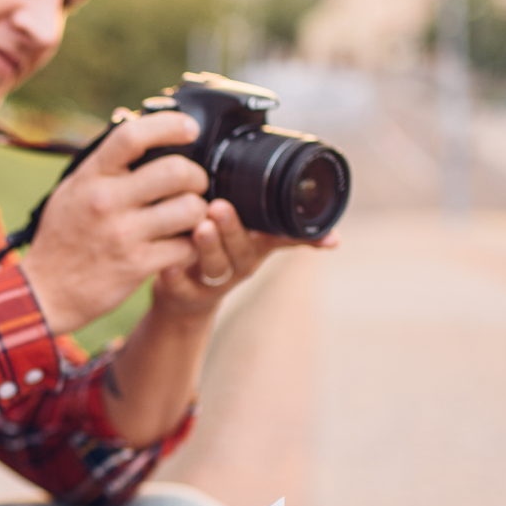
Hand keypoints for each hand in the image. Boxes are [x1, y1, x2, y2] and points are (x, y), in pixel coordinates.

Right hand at [20, 111, 210, 333]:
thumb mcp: (72, 190)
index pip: (133, 135)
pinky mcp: (137, 265)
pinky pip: (186, 247)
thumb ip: (104, 165)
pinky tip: (181, 246)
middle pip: (176, 171)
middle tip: (195, 185)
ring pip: (190, 209)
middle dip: (197, 177)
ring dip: (199, 213)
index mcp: (91, 176)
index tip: (189, 129)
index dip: (170, 125)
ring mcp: (123, 234)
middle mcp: (106, 201)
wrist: (45, 291)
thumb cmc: (61, 238)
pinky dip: (191, 246)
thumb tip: (137, 134)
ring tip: (189, 218)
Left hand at [151, 199, 337, 319]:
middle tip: (221, 207)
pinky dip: (174, 276)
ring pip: (215, 266)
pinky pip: (180, 286)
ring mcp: (212, 280)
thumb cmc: (222, 254)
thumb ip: (286, 230)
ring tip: (199, 227)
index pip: (280, 237)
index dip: (296, 235)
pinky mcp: (185, 293)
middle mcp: (239, 263)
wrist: (186, 299)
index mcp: (257, 245)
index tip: (316, 234)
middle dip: (233, 228)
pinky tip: (169, 265)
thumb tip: (336, 236)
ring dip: (208, 247)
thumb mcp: (256, 241)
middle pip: (242, 249)